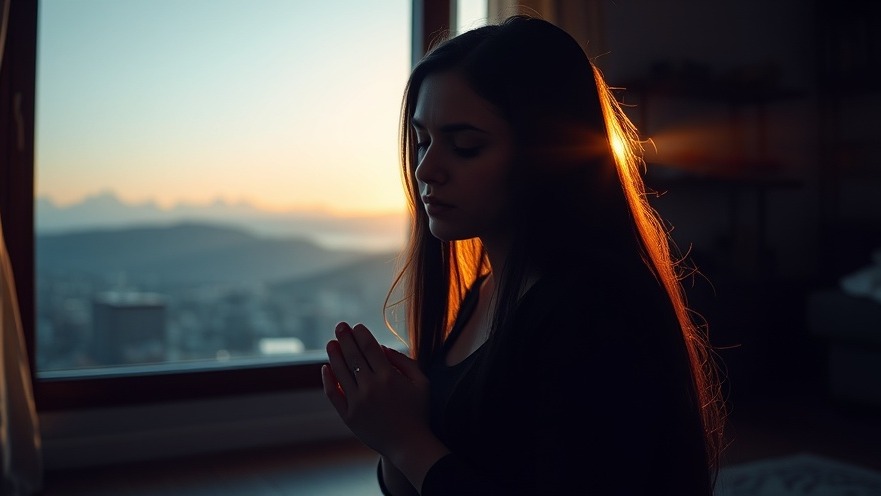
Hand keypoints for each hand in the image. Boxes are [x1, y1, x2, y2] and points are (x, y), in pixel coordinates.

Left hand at [322, 322, 433, 458]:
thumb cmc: (418, 411)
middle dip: (345, 338)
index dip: (361, 334)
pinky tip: (326, 368)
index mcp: (389, 377)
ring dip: (334, 355)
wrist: (408, 444)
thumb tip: (381, 347)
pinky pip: (334, 394)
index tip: (356, 326)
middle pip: (353, 356)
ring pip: (340, 372)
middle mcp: (371, 387)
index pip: (369, 347)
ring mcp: (357, 402)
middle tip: (340, 326)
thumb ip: (404, 361)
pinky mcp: (349, 416)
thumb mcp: (421, 382)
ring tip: (331, 343)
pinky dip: (328, 380)